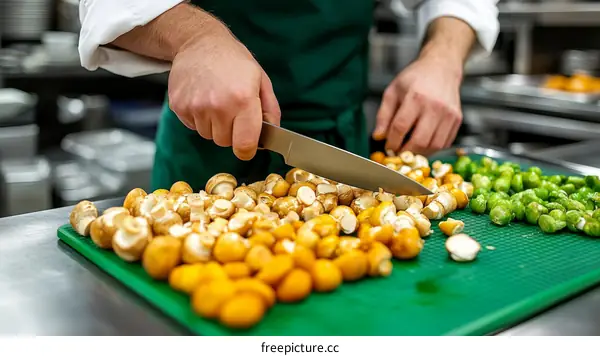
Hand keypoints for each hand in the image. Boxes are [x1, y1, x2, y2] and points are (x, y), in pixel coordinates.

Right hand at [168, 26, 280, 160]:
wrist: (200, 42)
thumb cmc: (234, 61)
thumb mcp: (261, 80)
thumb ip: (270, 111)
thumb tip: (272, 136)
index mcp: (243, 99)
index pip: (244, 145)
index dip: (247, 150)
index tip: (247, 146)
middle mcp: (218, 105)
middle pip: (225, 142)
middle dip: (230, 132)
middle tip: (231, 110)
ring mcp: (195, 106)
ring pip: (208, 135)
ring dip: (213, 125)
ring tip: (216, 101)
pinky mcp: (179, 106)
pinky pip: (192, 126)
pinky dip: (198, 118)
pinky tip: (202, 98)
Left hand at [373, 54, 462, 155]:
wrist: (441, 68)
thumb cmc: (415, 78)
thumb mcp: (393, 91)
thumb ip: (384, 115)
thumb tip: (378, 136)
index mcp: (416, 97)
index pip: (401, 127)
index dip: (392, 141)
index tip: (388, 147)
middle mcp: (435, 106)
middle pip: (419, 140)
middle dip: (405, 152)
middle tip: (398, 153)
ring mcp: (449, 114)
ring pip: (433, 146)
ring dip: (419, 153)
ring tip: (410, 150)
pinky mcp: (457, 120)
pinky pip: (444, 143)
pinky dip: (432, 149)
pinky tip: (423, 144)